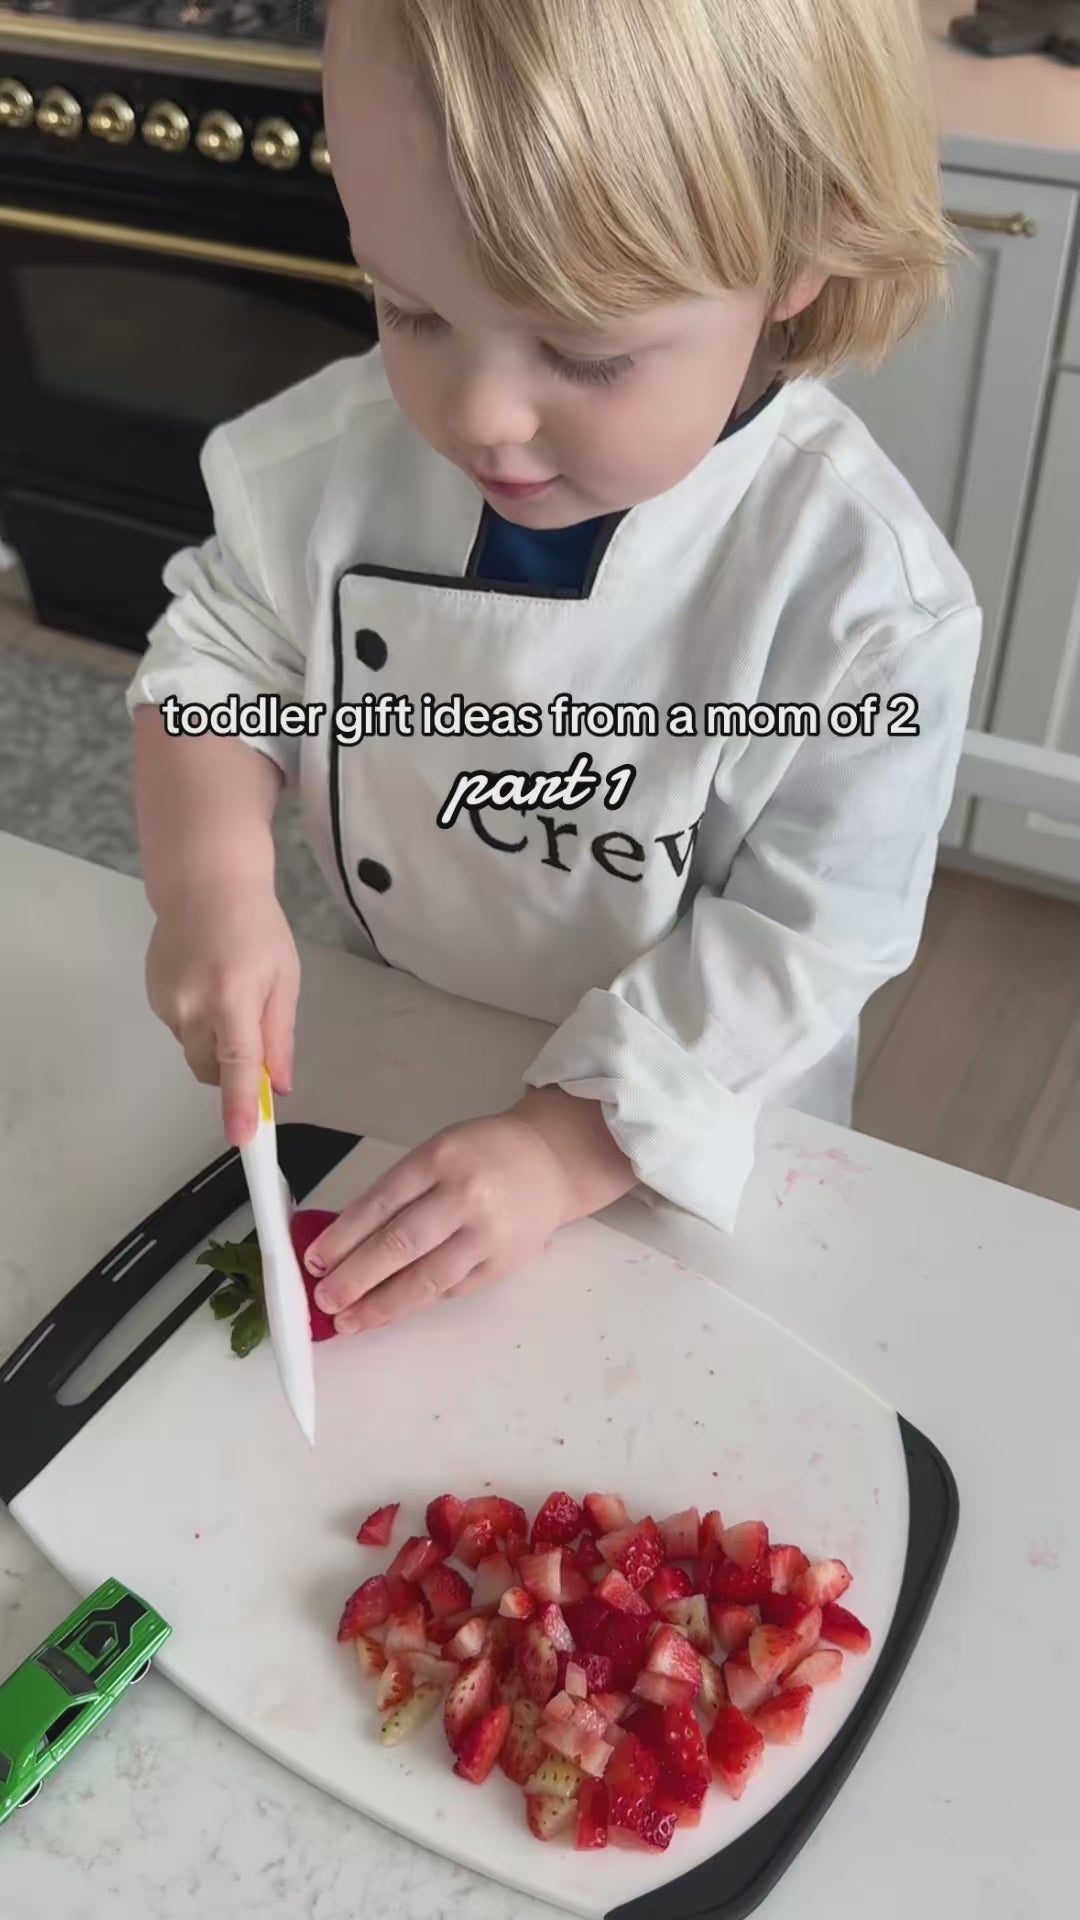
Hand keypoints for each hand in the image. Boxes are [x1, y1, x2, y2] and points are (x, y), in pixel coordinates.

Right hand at [145, 882, 299, 1144]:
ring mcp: (166, 1002)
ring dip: (215, 1041)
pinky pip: (180, 1028)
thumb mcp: (284, 979)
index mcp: (233, 999)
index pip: (236, 1065)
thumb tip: (277, 1086)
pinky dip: (197, 1021)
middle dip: (233, 1070)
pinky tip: (207, 983)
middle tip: (254, 1035)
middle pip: (211, 1069)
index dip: (239, 1105)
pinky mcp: (152, 996)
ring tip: (228, 992)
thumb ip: (280, 1037)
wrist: (204, 884)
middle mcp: (192, 1006)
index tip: (243, 1138)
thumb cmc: (256, 927)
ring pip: (194, 1050)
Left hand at [304, 1087, 635, 1333]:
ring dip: (382, 1304)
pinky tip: (389, 1311)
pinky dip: (417, 1302)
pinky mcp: (503, 1263)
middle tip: (325, 1298)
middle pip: (400, 1244)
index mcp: (441, 1158)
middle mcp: (466, 1195)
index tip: (315, 1261)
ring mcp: (488, 1233)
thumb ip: (398, 1191)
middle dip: (355, 1277)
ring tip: (350, 1320)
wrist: (549, 1160)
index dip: (344, 1236)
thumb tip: (345, 1243)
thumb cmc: (483, 1155)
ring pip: (426, 1278)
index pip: (381, 1203)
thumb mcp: (437, 1153)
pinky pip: (451, 1288)